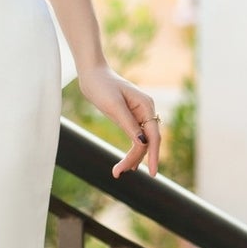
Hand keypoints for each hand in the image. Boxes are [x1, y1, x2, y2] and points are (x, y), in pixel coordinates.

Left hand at [76, 64, 161, 178]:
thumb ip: (129, 124)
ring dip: (133, 157)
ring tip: (117, 171)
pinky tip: (128, 163)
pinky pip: (136, 137)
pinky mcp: (131, 117)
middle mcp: (146, 111)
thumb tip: (143, 143)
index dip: (153, 156)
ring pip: (142, 142)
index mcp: (146, 106)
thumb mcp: (114, 106)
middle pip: (148, 141)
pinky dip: (132, 150)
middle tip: (117, 173)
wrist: (92, 74)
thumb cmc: (102, 86)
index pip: (154, 136)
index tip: (151, 173)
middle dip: (136, 159)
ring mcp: (140, 114)